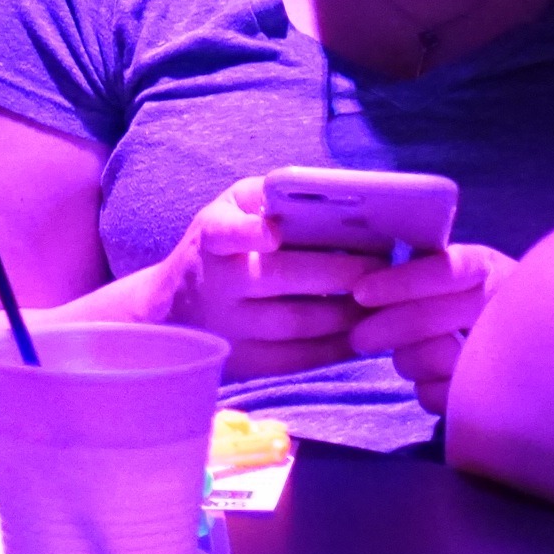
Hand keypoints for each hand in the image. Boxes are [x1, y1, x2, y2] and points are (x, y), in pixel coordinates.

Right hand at [159, 177, 379, 379]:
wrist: (171, 310)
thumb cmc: (216, 250)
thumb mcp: (225, 211)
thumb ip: (264, 197)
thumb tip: (325, 191)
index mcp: (212, 238)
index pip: (224, 231)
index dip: (249, 232)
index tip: (274, 233)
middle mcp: (217, 283)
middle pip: (279, 278)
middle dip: (338, 271)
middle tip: (382, 266)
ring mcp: (229, 327)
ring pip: (295, 323)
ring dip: (345, 312)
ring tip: (381, 299)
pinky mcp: (244, 362)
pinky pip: (296, 359)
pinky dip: (334, 348)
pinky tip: (362, 334)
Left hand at [345, 243, 516, 416]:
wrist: (527, 346)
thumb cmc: (472, 301)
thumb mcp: (459, 274)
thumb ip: (423, 268)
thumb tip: (368, 282)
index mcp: (487, 268)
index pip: (446, 270)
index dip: (401, 282)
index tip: (361, 293)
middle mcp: (499, 305)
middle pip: (426, 319)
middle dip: (383, 328)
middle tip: (359, 337)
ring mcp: (501, 352)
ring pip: (428, 358)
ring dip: (407, 359)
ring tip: (407, 355)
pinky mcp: (491, 395)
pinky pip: (436, 394)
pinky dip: (426, 388)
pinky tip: (433, 378)